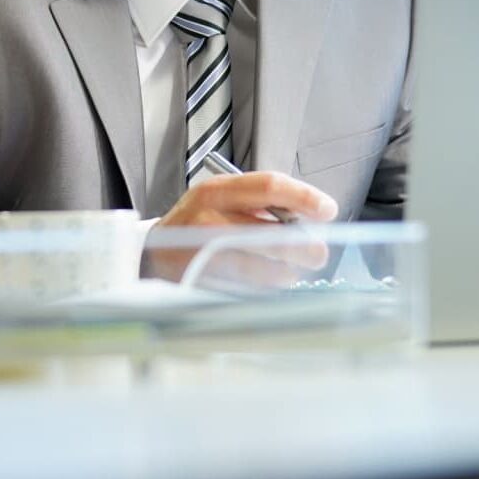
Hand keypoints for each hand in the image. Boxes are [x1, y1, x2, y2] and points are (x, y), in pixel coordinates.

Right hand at [144, 171, 337, 284]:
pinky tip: (265, 283)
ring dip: (287, 273)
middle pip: (274, 235)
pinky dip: (266, 290)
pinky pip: (250, 292)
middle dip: (305, 248)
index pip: (270, 186)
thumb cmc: (196, 223)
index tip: (328, 210)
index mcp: (217, 190)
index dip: (304, 197)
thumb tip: (306, 216)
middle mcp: (209, 219)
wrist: (151, 254)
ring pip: (266, 270)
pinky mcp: (205, 284)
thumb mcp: (220, 198)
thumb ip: (259, 202)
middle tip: (317, 253)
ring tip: (288, 270)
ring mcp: (205, 255)